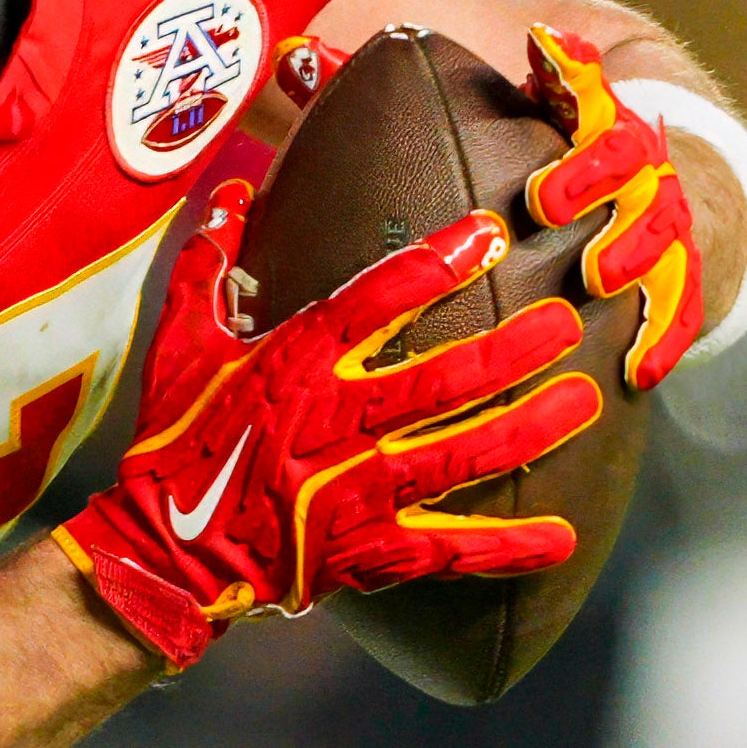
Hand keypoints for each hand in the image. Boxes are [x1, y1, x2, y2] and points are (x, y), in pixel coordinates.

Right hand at [58, 179, 609, 674]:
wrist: (162, 555)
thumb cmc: (174, 443)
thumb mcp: (179, 347)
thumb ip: (209, 267)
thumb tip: (229, 192)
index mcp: (293, 367)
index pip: (373, 302)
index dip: (433, 265)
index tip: (489, 233)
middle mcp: (333, 426)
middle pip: (440, 382)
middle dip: (510, 351)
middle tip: (567, 324)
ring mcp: (355, 492)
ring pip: (459, 457)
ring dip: (528, 431)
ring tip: (585, 403)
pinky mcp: (366, 551)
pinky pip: (447, 549)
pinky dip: (506, 547)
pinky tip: (565, 539)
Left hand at [512, 27, 714, 390]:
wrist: (665, 165)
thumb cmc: (587, 136)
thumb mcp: (574, 100)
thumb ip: (564, 74)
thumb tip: (544, 37)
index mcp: (625, 145)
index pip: (618, 150)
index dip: (586, 173)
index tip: (544, 199)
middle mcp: (655, 190)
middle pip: (650, 209)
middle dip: (622, 237)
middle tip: (591, 267)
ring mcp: (671, 238)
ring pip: (669, 260)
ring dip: (640, 279)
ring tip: (609, 297)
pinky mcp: (678, 283)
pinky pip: (681, 312)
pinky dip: (664, 341)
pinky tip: (639, 373)